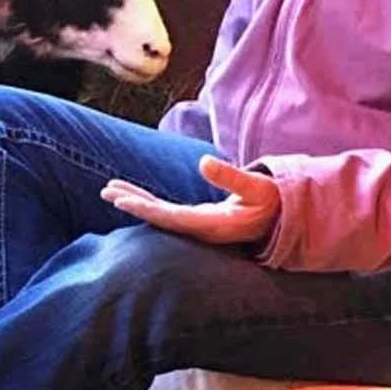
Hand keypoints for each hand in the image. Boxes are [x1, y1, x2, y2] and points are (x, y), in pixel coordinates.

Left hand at [100, 156, 280, 246]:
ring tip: (108, 190)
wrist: (284, 222)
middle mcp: (200, 229)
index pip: (171, 217)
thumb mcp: (257, 188)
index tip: (123, 200)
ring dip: (136, 200)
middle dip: (133, 203)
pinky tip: (132, 194)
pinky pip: (167, 211)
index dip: (146, 208)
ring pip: (160, 213)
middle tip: (106, 192)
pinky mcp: (197, 219)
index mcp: (212, 225)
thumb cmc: (272, 203)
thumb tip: (203, 161)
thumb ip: (232, 177)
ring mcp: (197, 225)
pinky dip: (148, 201)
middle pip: (159, 217)